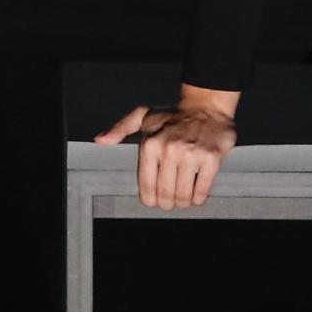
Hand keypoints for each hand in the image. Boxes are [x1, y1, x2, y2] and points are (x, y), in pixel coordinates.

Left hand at [93, 85, 238, 209]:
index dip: (152, 201)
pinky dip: (199, 198)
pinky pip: (202, 191)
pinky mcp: (211, 158)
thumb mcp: (142, 117)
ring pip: (184, 196)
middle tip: (173, 200)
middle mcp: (169, 150)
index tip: (157, 200)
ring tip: (185, 197)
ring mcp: (191, 154)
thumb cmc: (173, 117)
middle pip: (165, 196)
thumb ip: (120, 129)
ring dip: (184, 202)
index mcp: (150, 145)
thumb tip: (100, 139)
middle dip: (169, 203)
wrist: (206, 107)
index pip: (147, 189)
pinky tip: (198, 192)